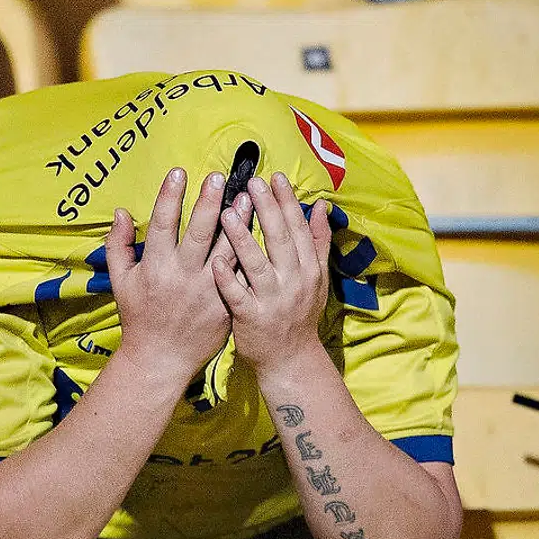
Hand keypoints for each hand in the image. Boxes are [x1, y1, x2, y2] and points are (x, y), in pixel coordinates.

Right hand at [110, 167, 234, 383]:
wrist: (161, 359)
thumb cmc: (139, 317)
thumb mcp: (121, 281)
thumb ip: (118, 245)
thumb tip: (121, 212)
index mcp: (155, 267)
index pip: (163, 223)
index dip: (170, 196)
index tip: (179, 172)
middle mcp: (182, 276)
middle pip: (198, 232)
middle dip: (209, 201)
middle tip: (219, 176)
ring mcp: (207, 291)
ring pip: (226, 249)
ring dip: (239, 222)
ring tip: (249, 197)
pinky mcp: (225, 304)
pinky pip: (241, 274)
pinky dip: (251, 252)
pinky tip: (262, 233)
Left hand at [213, 173, 331, 378]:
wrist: (291, 360)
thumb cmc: (299, 315)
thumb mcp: (317, 279)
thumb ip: (318, 242)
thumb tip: (322, 207)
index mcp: (309, 270)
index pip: (298, 229)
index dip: (287, 202)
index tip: (275, 177)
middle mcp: (294, 282)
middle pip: (279, 240)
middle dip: (266, 209)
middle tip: (251, 183)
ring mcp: (273, 301)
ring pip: (257, 264)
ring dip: (242, 238)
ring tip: (226, 212)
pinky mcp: (252, 319)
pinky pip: (238, 295)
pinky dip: (228, 278)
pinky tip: (216, 259)